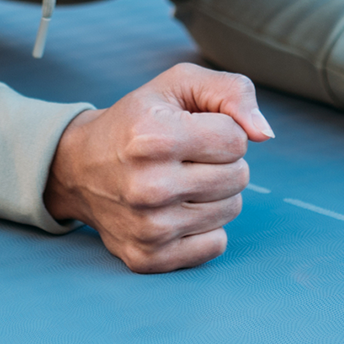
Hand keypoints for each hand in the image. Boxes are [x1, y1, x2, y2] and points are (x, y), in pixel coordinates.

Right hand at [43, 63, 273, 272]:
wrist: (78, 168)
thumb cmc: (137, 121)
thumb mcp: (177, 85)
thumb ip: (231, 91)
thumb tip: (265, 134)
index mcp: (153, 138)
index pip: (236, 139)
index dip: (221, 130)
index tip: (191, 129)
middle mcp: (148, 187)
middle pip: (239, 176)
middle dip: (221, 162)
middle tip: (186, 157)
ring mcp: (148, 228)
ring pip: (231, 210)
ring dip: (215, 194)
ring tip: (179, 181)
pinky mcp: (149, 258)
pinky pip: (216, 245)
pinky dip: (205, 227)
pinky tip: (176, 210)